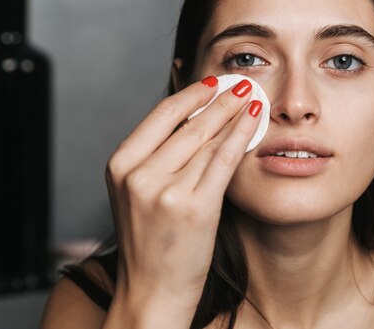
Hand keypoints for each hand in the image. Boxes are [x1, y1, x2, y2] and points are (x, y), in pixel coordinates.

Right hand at [103, 76, 260, 325]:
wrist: (152, 291)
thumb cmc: (149, 243)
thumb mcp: (138, 193)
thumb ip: (158, 156)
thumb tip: (195, 116)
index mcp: (120, 166)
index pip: (160, 115)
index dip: (191, 94)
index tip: (211, 82)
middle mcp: (139, 176)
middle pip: (187, 124)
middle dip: (219, 99)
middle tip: (240, 82)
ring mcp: (166, 192)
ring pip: (207, 139)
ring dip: (233, 113)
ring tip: (251, 96)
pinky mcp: (195, 208)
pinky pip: (223, 160)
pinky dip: (241, 135)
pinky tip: (253, 120)